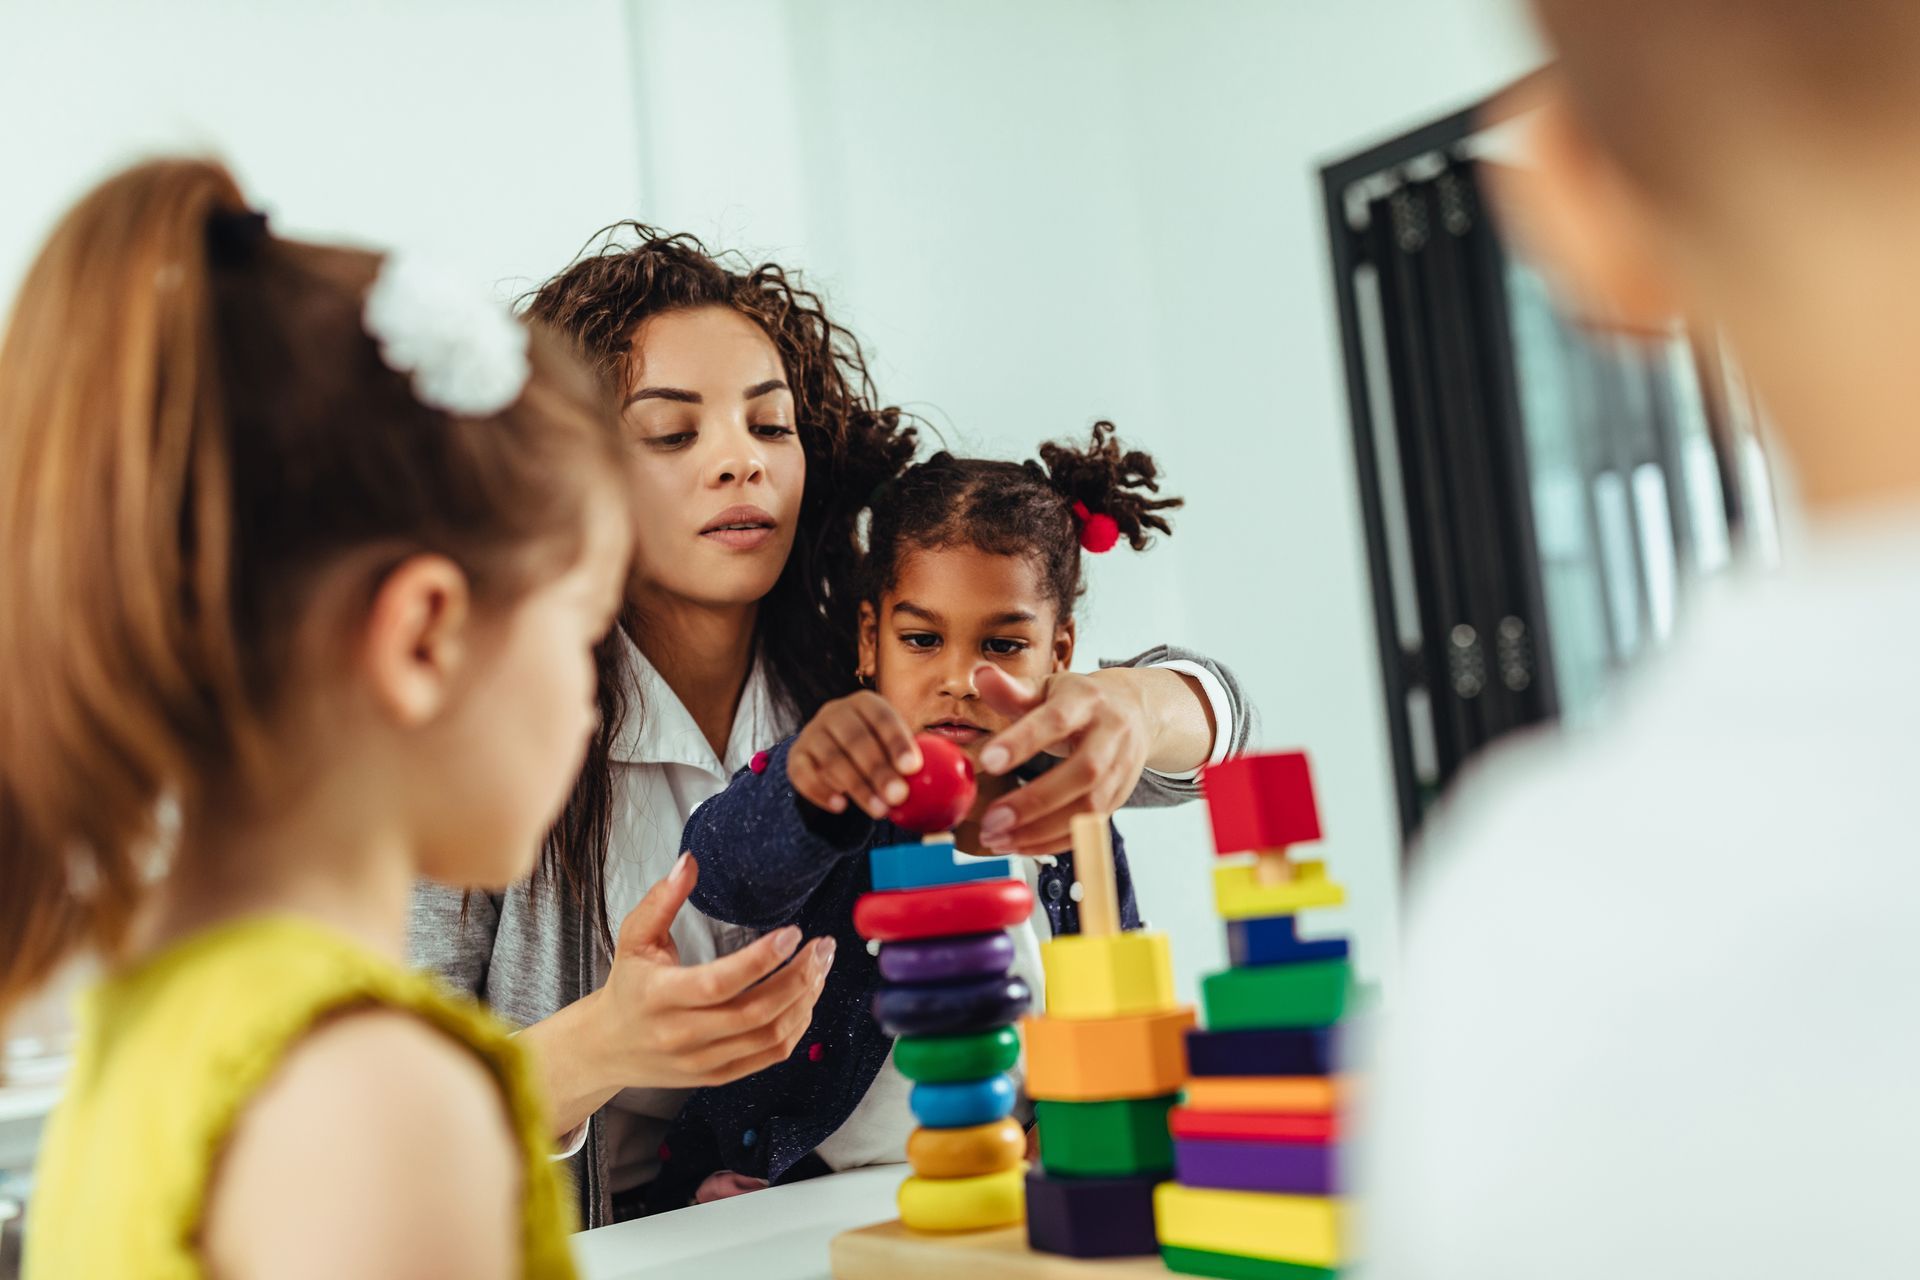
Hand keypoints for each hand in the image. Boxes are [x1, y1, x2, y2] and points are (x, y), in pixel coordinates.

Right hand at [587, 853, 833, 1088]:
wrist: (608, 1047)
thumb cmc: (628, 986)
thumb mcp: (635, 938)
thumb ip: (662, 900)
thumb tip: (689, 862)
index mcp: (660, 996)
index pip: (718, 983)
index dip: (761, 959)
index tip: (794, 933)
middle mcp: (682, 1034)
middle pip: (755, 1012)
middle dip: (799, 977)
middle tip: (823, 947)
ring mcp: (702, 1061)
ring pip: (769, 1036)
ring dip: (805, 1001)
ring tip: (820, 968)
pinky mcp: (717, 1076)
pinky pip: (769, 1056)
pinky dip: (796, 1027)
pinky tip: (807, 999)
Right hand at [788, 690, 922, 819]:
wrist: (832, 758)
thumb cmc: (877, 753)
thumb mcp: (895, 748)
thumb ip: (918, 763)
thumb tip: (959, 788)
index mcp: (865, 704)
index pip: (882, 717)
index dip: (897, 740)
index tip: (913, 767)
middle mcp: (835, 713)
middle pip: (856, 739)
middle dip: (878, 770)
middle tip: (898, 796)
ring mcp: (812, 734)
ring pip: (831, 759)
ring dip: (857, 787)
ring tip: (879, 811)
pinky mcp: (796, 759)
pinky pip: (805, 776)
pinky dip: (822, 792)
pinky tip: (841, 807)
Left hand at [971, 667, 1152, 854]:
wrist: (1133, 711)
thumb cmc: (1078, 700)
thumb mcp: (1046, 687)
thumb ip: (1010, 690)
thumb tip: (979, 674)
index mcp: (1086, 700)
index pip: (1057, 720)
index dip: (1024, 741)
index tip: (989, 761)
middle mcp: (1111, 734)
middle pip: (1082, 772)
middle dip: (1034, 801)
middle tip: (992, 820)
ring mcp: (1121, 768)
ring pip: (1090, 807)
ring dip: (1041, 830)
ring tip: (998, 838)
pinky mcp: (1120, 797)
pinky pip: (1089, 828)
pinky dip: (1054, 842)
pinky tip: (1020, 844)